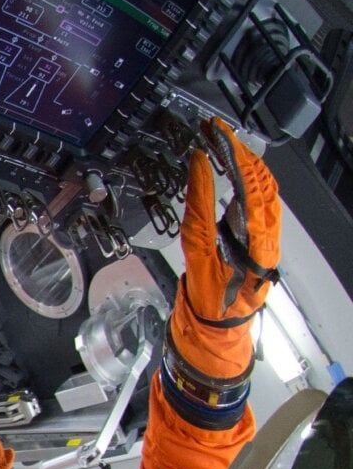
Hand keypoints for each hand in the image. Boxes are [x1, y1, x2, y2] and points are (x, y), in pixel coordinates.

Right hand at [181, 118, 280, 330]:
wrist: (215, 335)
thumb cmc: (210, 307)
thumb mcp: (197, 257)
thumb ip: (199, 211)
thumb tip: (200, 168)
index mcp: (261, 240)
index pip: (254, 183)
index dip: (237, 154)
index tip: (218, 135)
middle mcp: (269, 235)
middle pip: (264, 181)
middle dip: (241, 152)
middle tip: (216, 132)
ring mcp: (265, 237)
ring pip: (263, 190)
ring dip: (244, 164)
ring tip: (222, 146)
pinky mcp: (255, 240)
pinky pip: (254, 203)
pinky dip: (243, 182)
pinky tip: (228, 173)